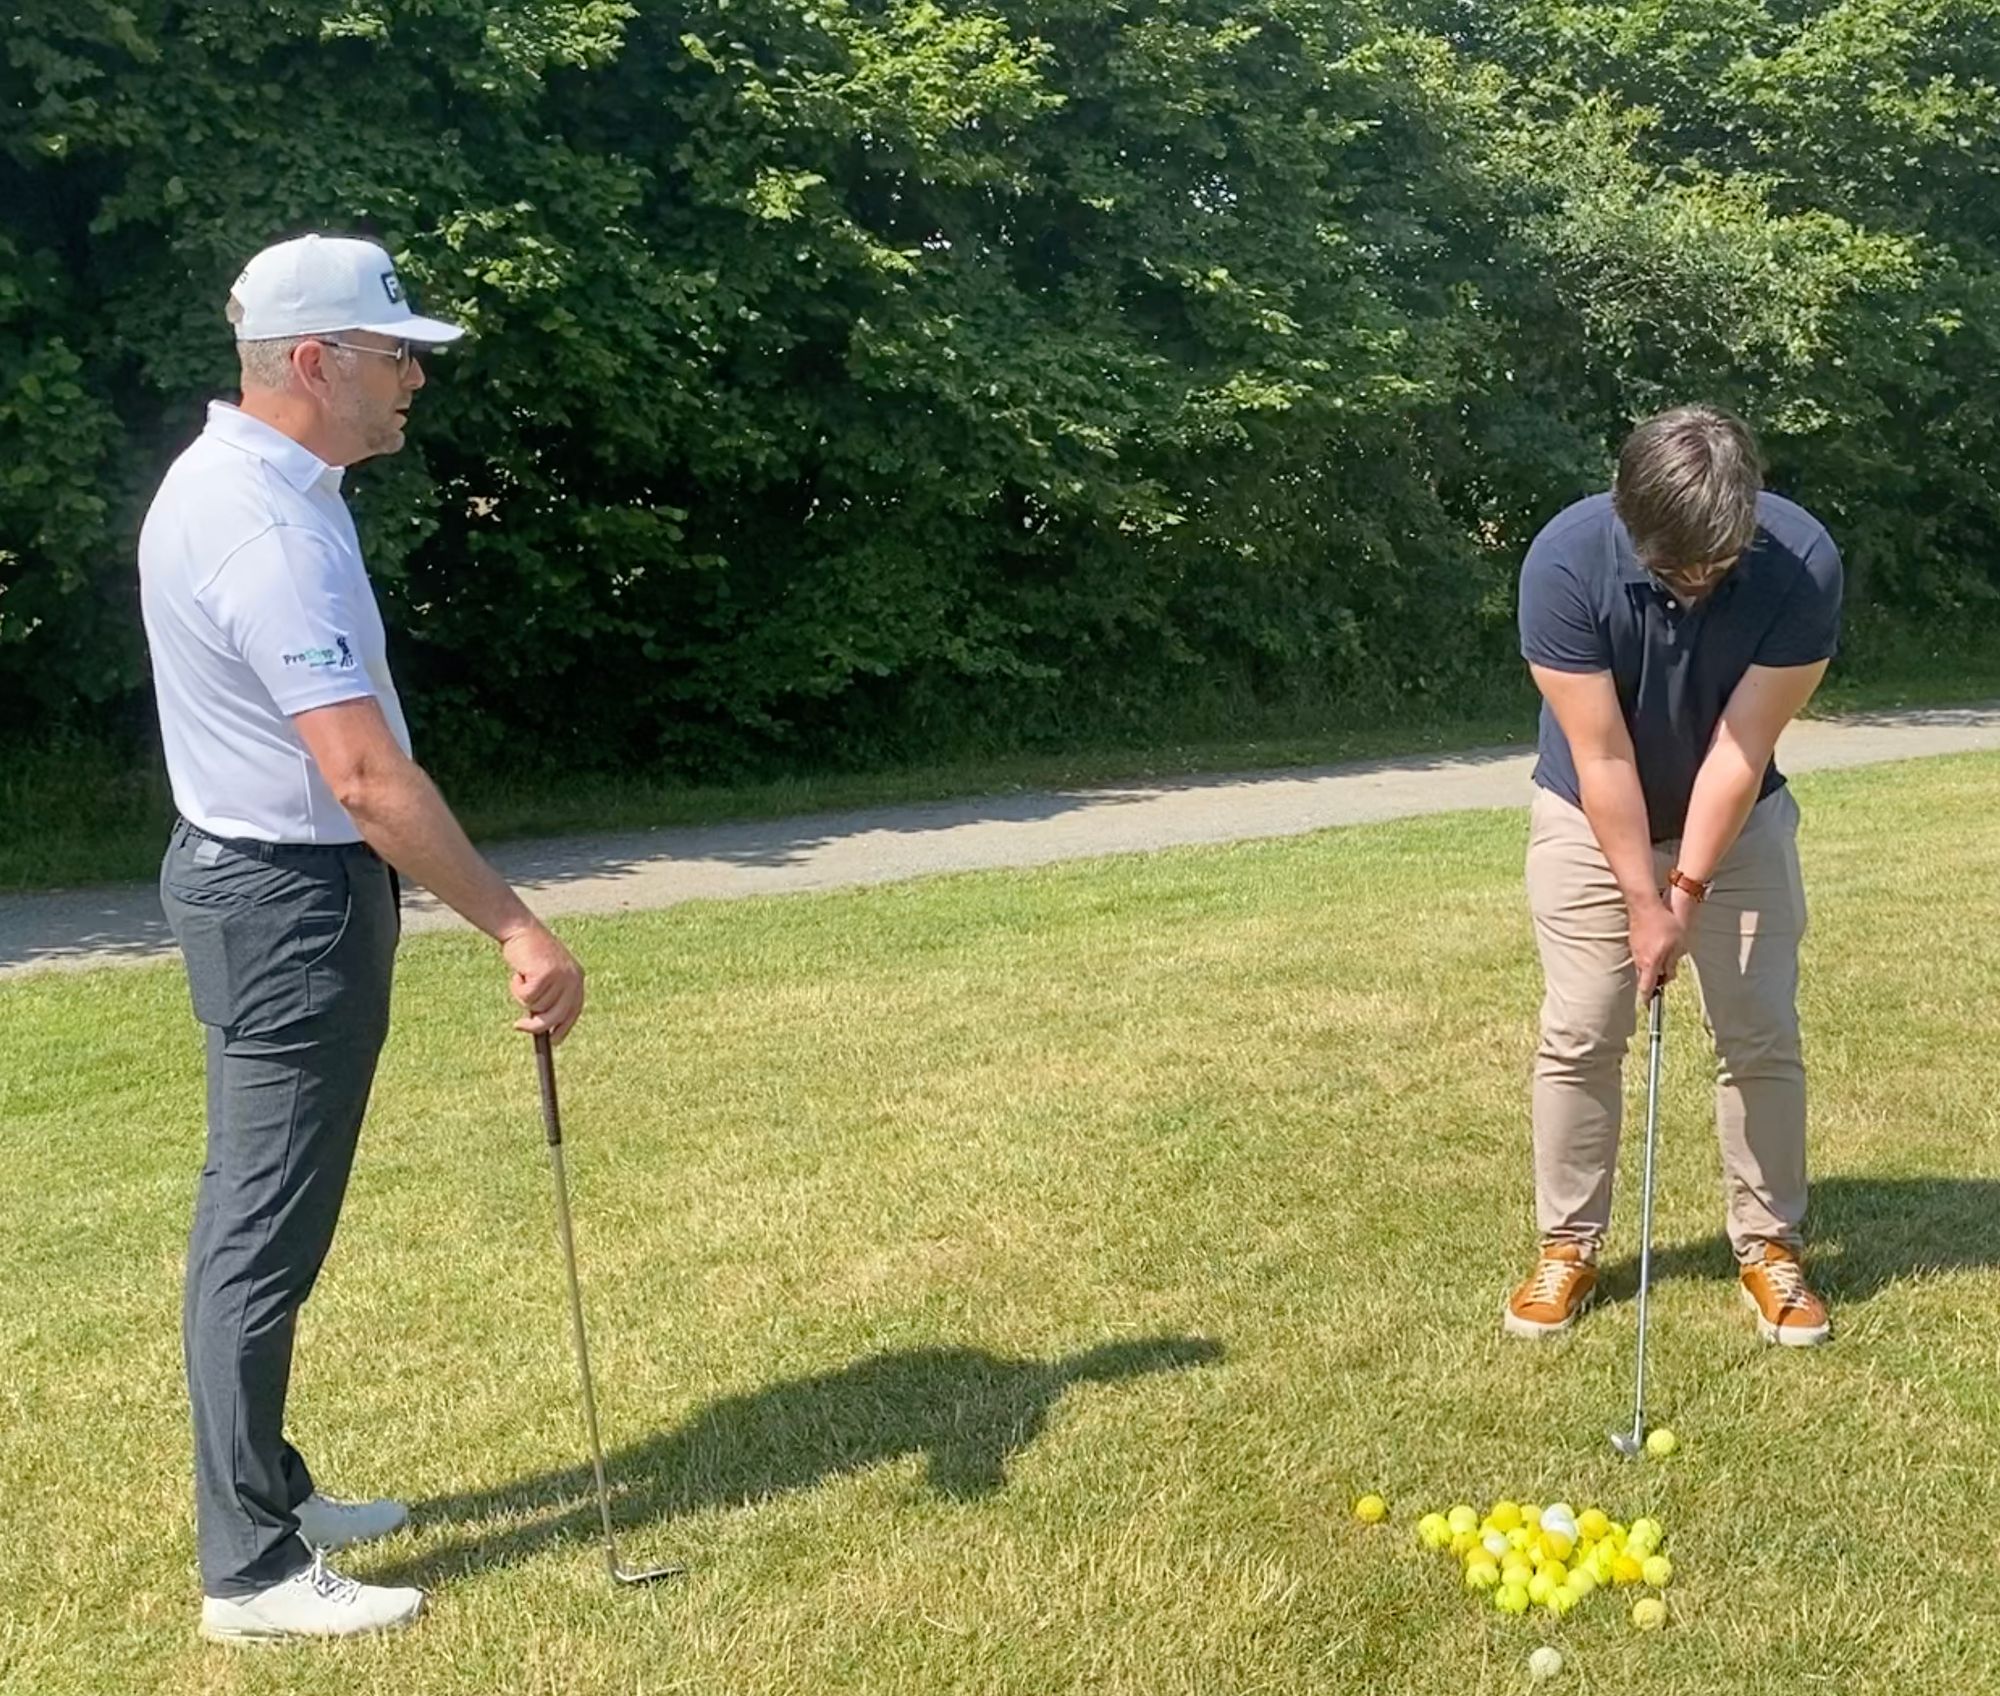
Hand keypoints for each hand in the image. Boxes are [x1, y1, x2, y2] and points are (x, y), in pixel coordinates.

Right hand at [501, 921, 584, 1043]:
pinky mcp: (545, 974)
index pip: (573, 1011)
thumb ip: (550, 996)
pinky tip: (518, 972)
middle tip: (518, 1026)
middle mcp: (573, 978)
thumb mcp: (548, 975)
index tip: (554, 1042)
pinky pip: (527, 996)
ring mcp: (560, 976)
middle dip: (535, 1026)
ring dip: (522, 995)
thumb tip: (543, 1027)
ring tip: (522, 976)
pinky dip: (517, 988)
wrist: (521, 929)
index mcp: (577, 979)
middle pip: (555, 1016)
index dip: (564, 1028)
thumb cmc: (531, 954)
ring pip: (536, 1006)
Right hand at [1628, 895, 1685, 999]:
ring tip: (1667, 954)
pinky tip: (1659, 944)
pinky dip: (1651, 955)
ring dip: (1654, 966)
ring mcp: (1634, 950)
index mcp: (1650, 963)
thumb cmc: (1664, 923)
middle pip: (1646, 977)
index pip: (1646, 988)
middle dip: (1656, 979)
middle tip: (1669, 973)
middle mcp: (1639, 959)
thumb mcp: (1678, 945)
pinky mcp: (1634, 941)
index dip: (1649, 999)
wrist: (1645, 904)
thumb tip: (1668, 975)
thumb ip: (1672, 964)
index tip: (1651, 1005)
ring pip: (1644, 965)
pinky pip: (1642, 955)